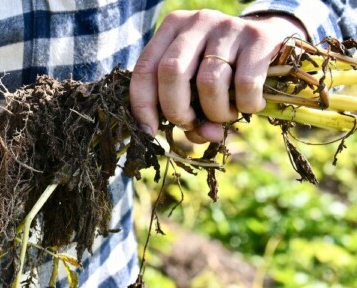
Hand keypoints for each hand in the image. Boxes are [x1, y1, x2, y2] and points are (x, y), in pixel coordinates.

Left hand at [130, 10, 306, 142]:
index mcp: (172, 29)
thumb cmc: (223, 69)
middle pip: (171, 72)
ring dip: (216, 113)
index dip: (143, 105)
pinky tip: (250, 105)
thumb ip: (190, 113)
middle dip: (176, 110)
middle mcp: (197, 22)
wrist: (272, 39)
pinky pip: (245, 83)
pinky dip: (245, 105)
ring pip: (209, 82)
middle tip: (190, 124)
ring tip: (225, 115)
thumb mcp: (197, 86)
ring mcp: (228, 27)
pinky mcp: (259, 37)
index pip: (145, 69)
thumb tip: (203, 136)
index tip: (150, 131)